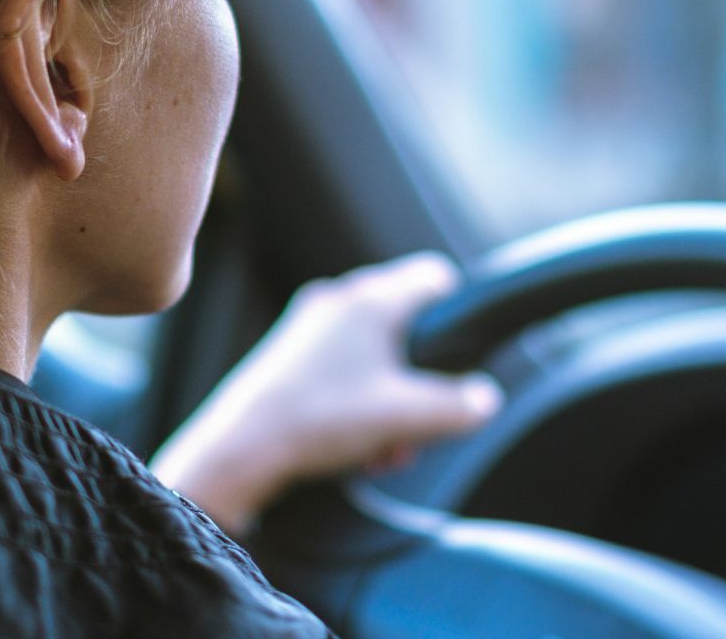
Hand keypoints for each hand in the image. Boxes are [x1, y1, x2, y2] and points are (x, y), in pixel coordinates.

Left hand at [151, 251, 504, 534]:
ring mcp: (309, 326)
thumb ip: (459, 406)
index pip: (433, 276)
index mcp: (371, 299)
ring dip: (391, 402)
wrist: (241, 448)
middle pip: (406, 326)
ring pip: (374, 355)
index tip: (462, 353)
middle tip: (419, 424)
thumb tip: (484, 399)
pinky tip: (357, 448)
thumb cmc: (320, 419)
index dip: (458, 311)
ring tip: (385, 449)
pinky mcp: (289, 355)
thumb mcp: (407, 417)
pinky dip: (359, 404)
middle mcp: (339, 300)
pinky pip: (343, 370)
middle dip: (420, 380)